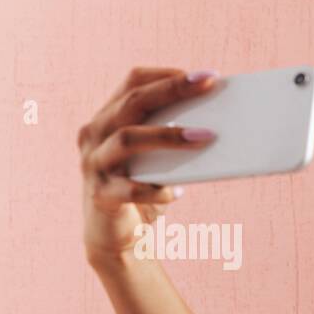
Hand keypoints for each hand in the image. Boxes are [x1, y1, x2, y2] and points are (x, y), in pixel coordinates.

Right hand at [78, 67, 218, 263]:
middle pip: (133, 103)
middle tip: (209, 84)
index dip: (167, 75)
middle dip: (173, 90)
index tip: (206, 75)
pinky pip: (129, 189)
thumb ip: (173, 140)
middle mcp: (95, 134)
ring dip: (169, 135)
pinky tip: (177, 192)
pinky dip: (156, 189)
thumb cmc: (142, 190)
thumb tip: (219, 127)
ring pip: (128, 139)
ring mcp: (94, 164)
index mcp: (108, 118)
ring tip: (206, 136)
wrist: (115, 238)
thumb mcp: (157, 160)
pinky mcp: (100, 195)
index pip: (133, 82)